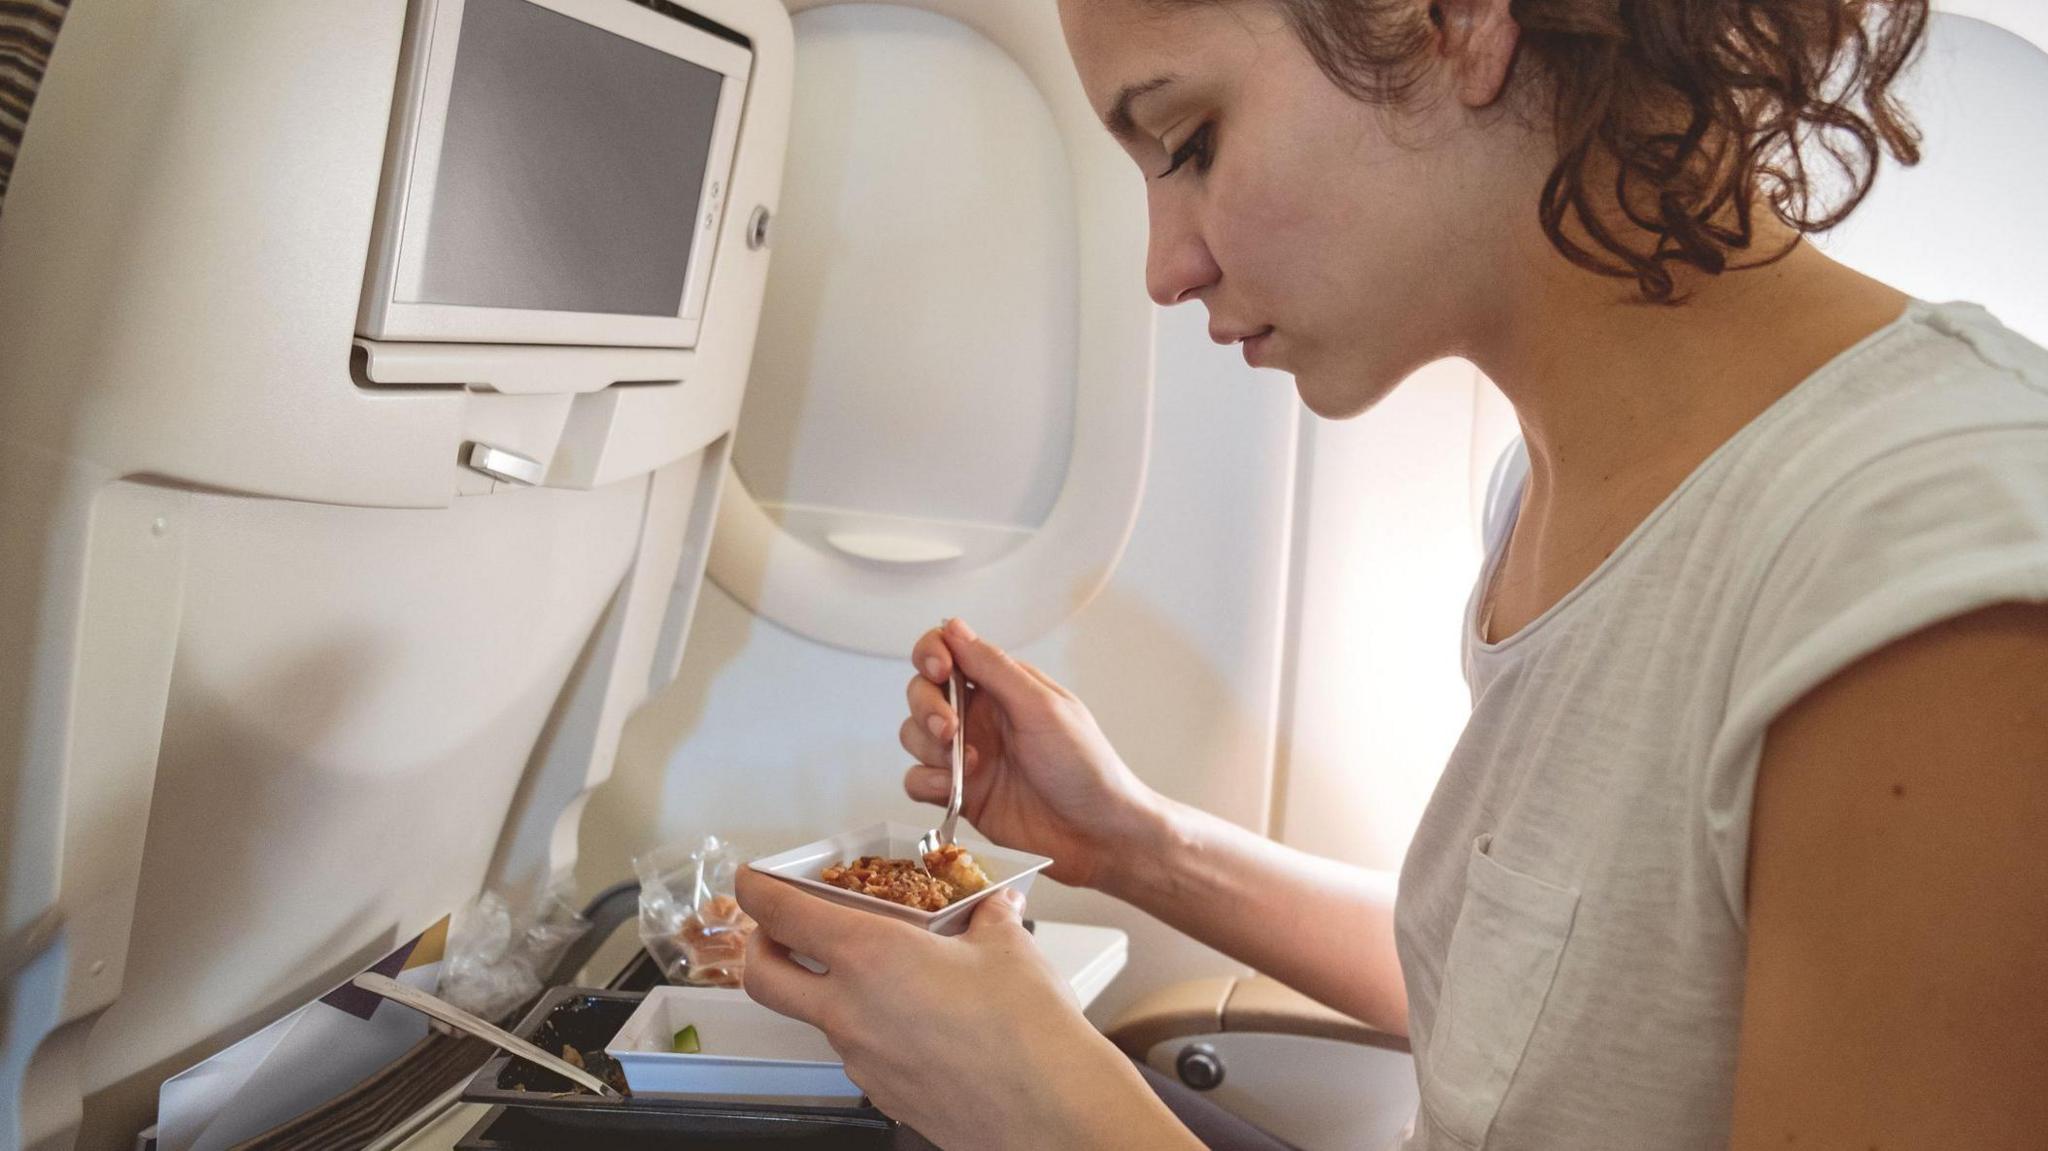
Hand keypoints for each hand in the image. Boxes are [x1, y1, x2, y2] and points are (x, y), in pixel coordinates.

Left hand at [735, 868, 1189, 1149]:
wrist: (1049, 1110)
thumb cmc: (1027, 1029)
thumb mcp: (1008, 947)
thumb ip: (988, 917)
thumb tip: (995, 905)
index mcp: (870, 956)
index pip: (783, 915)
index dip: (757, 890)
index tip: (752, 879)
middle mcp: (849, 1010)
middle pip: (763, 978)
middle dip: (759, 949)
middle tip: (778, 931)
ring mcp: (860, 1059)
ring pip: (813, 1017)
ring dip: (824, 991)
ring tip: (876, 975)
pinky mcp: (881, 1094)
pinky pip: (856, 1052)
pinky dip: (867, 1029)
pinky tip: (913, 1021)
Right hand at [901, 618, 1162, 890]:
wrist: (1098, 833)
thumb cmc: (1085, 766)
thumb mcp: (1042, 708)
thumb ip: (994, 668)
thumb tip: (953, 626)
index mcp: (1002, 686)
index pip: (948, 650)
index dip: (931, 653)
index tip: (939, 671)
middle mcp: (979, 716)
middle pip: (921, 692)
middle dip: (926, 706)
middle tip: (949, 729)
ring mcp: (966, 756)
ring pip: (914, 735)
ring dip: (928, 746)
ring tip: (968, 765)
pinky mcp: (960, 794)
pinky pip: (918, 780)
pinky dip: (927, 782)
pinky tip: (954, 790)